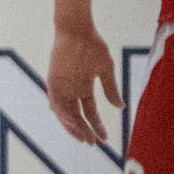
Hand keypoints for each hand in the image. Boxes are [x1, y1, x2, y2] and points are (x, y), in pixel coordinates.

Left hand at [48, 24, 123, 143]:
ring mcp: (60, 86)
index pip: (89, 112)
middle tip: (94, 144)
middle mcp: (70, 90)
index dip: (96, 126)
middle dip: (85, 131)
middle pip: (76, 117)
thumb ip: (110, 89)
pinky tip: (73, 123)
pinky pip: (56, 102)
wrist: (77, 30)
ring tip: (85, 138)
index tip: (104, 139)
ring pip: (65, 113)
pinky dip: (63, 113)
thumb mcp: (105, 69)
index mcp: (83, 87)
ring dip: (74, 126)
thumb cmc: (92, 45)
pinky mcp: (52, 81)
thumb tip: (120, 107)